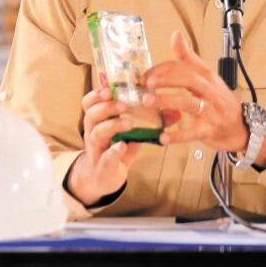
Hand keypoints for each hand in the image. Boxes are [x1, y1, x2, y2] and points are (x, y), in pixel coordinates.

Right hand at [65, 84, 140, 205]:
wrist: (103, 177)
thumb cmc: (116, 149)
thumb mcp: (131, 134)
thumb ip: (148, 122)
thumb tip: (175, 112)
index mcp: (98, 120)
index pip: (90, 102)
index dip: (97, 94)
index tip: (109, 89)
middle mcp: (92, 132)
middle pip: (92, 115)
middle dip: (107, 107)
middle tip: (124, 104)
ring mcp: (96, 149)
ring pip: (97, 133)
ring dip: (112, 126)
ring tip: (128, 123)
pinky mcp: (103, 166)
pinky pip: (106, 157)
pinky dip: (113, 151)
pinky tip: (122, 146)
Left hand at [141, 30, 249, 152]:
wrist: (243, 128)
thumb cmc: (222, 101)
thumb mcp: (208, 77)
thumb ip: (189, 58)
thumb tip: (175, 35)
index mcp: (207, 77)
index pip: (185, 66)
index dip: (163, 69)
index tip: (145, 75)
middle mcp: (210, 91)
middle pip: (189, 79)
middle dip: (166, 79)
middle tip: (146, 82)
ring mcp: (212, 111)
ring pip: (189, 103)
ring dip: (167, 101)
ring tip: (147, 101)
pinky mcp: (210, 130)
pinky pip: (193, 132)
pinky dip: (178, 135)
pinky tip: (163, 136)